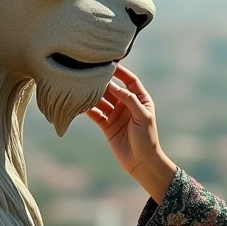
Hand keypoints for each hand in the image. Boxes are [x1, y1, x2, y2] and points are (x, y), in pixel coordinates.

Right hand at [87, 64, 176, 201]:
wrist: (142, 162)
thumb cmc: (147, 138)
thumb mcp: (142, 116)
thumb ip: (129, 100)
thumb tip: (114, 86)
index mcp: (140, 99)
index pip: (130, 80)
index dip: (121, 71)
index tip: (109, 63)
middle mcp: (127, 105)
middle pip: (113, 89)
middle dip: (102, 82)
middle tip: (89, 74)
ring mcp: (116, 114)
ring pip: (102, 100)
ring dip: (92, 94)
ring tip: (80, 86)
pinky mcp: (107, 125)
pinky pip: (95, 113)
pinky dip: (87, 108)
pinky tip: (78, 103)